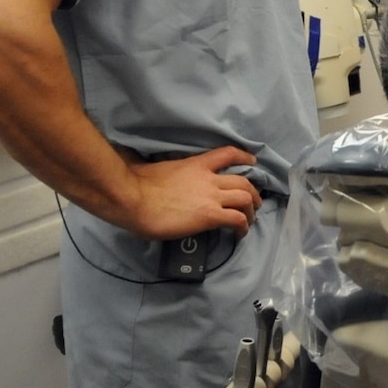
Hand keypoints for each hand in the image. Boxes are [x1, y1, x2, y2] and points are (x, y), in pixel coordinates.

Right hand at [116, 147, 263, 239]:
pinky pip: (237, 219)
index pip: (227, 154)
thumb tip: (148, 165)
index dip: (244, 156)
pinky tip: (240, 234)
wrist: (132, 198)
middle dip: (253, 192)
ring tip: (250, 219)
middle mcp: (209, 178)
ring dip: (252, 210)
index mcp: (196, 164)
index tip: (253, 161)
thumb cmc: (136, 184)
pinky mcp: (210, 215)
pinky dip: (243, 226)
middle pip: (243, 181)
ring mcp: (211, 196)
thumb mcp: (155, 167)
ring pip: (246, 199)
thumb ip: (165, 167)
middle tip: (255, 202)